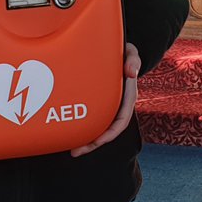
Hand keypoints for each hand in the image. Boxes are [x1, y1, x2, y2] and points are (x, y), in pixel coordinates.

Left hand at [71, 42, 140, 156]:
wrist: (113, 49)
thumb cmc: (123, 52)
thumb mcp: (131, 52)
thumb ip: (133, 60)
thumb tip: (131, 73)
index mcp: (127, 97)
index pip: (121, 120)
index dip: (110, 133)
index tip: (99, 141)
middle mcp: (118, 104)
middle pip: (107, 130)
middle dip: (93, 143)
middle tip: (76, 152)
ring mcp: (108, 105)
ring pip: (98, 128)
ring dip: (86, 141)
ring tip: (71, 150)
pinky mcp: (97, 103)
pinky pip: (91, 119)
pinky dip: (81, 128)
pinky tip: (68, 133)